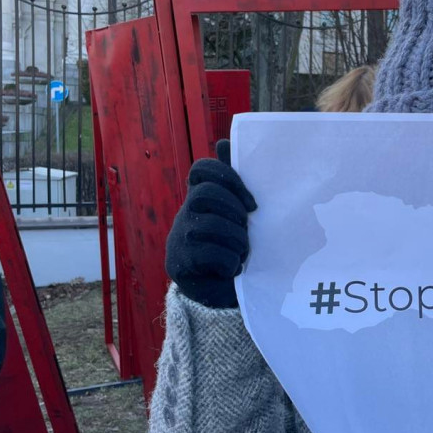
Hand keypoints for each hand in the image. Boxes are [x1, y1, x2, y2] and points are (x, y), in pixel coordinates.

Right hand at [165, 140, 256, 308]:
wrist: (217, 290)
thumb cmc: (231, 245)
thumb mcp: (237, 214)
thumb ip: (233, 182)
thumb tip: (225, 143)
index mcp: (200, 197)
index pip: (201, 170)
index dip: (227, 177)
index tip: (253, 202)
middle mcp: (186, 213)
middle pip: (205, 194)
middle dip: (234, 210)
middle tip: (248, 226)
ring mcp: (180, 237)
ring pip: (210, 225)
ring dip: (237, 241)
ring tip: (243, 252)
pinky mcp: (181, 262)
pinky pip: (211, 254)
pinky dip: (230, 263)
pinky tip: (233, 268)